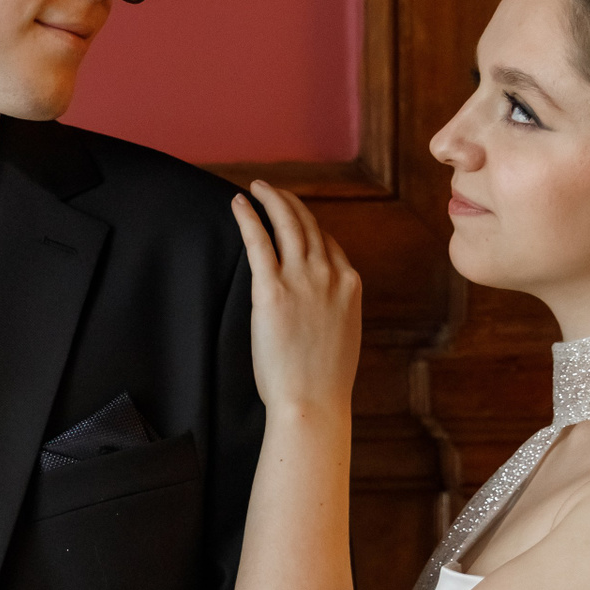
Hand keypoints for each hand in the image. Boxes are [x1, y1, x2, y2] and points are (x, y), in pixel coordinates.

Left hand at [231, 181, 361, 415]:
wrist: (312, 401)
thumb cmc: (323, 382)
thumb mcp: (343, 337)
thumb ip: (334, 311)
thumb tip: (320, 307)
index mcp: (350, 286)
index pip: (330, 244)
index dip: (311, 227)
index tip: (296, 220)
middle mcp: (330, 275)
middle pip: (310, 225)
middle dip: (291, 203)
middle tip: (273, 191)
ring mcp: (303, 279)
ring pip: (287, 224)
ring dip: (272, 199)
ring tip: (257, 188)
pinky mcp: (272, 289)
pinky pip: (259, 241)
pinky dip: (249, 217)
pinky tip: (238, 203)